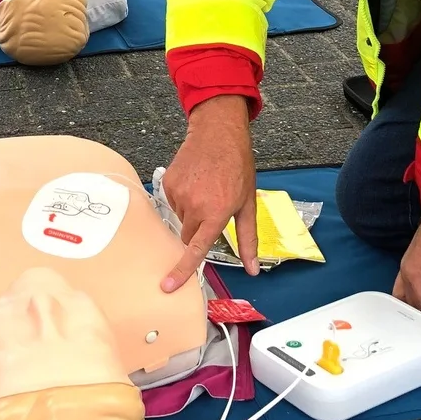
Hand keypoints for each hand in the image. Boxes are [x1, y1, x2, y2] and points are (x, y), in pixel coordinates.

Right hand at [160, 95, 258, 291]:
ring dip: (191, 212)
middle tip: (213, 207)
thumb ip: (248, 240)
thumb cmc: (238, 166)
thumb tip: (253, 269)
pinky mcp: (167, 183)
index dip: (181, 270)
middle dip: (199, 229)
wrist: (218, 133)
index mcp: (216, 213)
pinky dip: (183, 198)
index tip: (168, 286)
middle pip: (188, 235)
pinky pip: (172, 202)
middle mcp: (194, 206)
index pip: (196, 249)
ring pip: (181, 218)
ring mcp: (178, 193)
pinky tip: (195, 182)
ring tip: (205, 189)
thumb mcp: (248, 204)